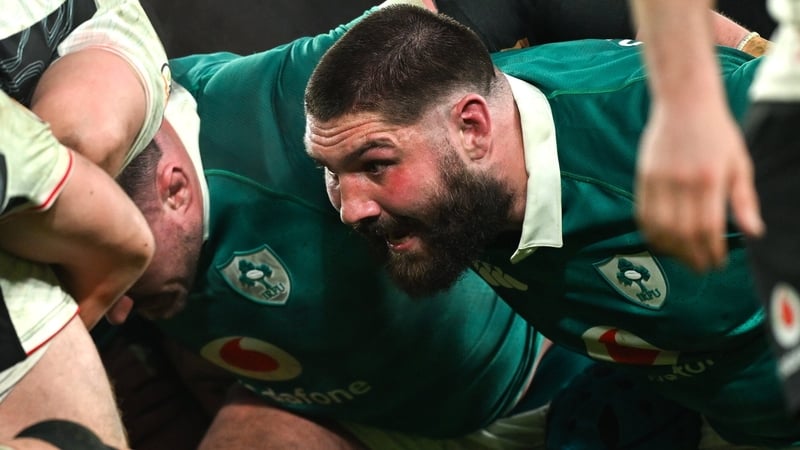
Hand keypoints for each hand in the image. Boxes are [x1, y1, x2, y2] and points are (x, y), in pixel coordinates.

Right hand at [635, 103, 763, 270]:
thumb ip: (744, 200)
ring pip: (660, 227)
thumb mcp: (739, 163)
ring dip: (670, 249)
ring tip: (682, 258)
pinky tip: (661, 241)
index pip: (708, 228)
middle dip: (692, 256)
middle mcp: (682, 182)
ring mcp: (659, 180)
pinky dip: (650, 233)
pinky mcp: (644, 177)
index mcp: (709, 180)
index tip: (716, 263)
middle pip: (682, 233)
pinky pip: (642, 214)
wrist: (684, 103)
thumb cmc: (716, 133)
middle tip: (700, 267)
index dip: (712, 251)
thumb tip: (754, 232)